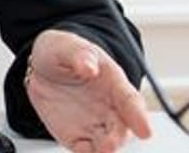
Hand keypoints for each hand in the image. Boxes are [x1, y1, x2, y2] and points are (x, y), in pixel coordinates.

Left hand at [26, 29, 151, 151]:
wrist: (42, 67)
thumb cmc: (63, 53)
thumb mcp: (67, 46)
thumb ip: (79, 56)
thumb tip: (89, 66)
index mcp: (114, 82)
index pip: (130, 100)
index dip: (138, 116)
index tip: (145, 131)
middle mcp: (110, 107)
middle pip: (121, 128)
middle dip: (118, 139)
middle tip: (110, 145)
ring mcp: (95, 124)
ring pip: (107, 143)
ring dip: (106, 150)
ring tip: (101, 151)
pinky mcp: (78, 137)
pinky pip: (85, 150)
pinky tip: (85, 152)